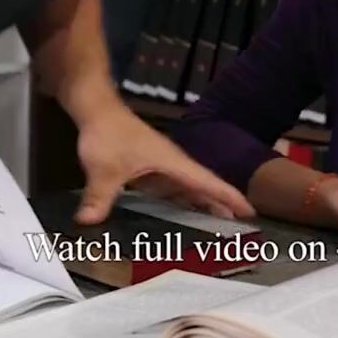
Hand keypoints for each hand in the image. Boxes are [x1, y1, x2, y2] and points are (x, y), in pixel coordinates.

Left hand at [73, 105, 254, 224]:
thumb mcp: (103, 169)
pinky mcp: (148, 169)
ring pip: (187, 190)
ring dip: (202, 205)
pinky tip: (179, 215)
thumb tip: (87, 222)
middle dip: (221, 206)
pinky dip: (179, 202)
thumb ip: (99, 196)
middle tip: (241, 230)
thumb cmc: (108, 133)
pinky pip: (170, 190)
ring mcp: (160, 167)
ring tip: (218, 226)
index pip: (207, 182)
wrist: (96, 108)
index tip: (250, 212)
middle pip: (202, 188)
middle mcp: (172, 165)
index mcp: (172, 163)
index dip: (229, 197)